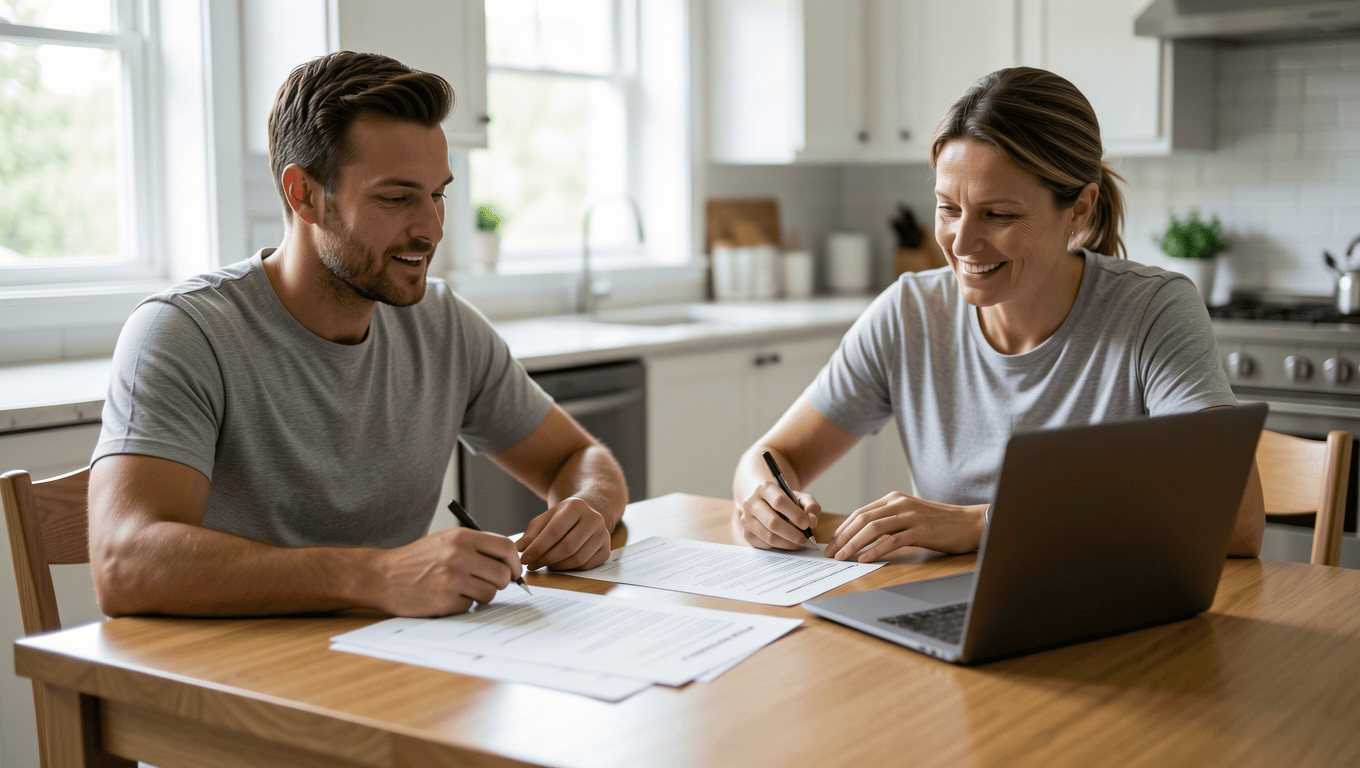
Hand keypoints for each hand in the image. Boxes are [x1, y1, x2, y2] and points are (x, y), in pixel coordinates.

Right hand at [371, 527, 520, 616]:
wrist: (382, 576)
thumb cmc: (417, 559)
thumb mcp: (446, 541)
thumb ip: (476, 547)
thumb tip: (509, 562)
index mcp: (461, 537)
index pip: (505, 547)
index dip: (514, 562)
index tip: (513, 570)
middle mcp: (458, 556)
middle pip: (502, 574)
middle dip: (501, 582)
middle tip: (489, 583)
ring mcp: (452, 579)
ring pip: (490, 592)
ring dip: (482, 595)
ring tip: (463, 589)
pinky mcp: (445, 601)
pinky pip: (470, 606)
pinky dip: (463, 604)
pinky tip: (447, 596)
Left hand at [517, 497, 611, 570]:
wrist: (586, 516)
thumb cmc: (562, 519)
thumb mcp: (545, 520)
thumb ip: (531, 534)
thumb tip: (519, 549)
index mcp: (576, 506)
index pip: (555, 531)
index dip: (538, 548)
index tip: (525, 559)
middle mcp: (594, 518)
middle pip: (567, 547)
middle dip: (547, 559)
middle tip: (533, 565)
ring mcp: (603, 534)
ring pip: (577, 559)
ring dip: (557, 566)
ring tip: (546, 564)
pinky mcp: (606, 550)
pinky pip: (586, 565)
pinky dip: (570, 568)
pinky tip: (561, 564)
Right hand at [734, 480, 820, 549]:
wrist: (765, 504)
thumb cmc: (786, 502)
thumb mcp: (800, 498)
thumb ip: (811, 506)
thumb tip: (812, 522)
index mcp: (764, 488)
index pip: (779, 501)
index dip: (795, 515)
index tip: (808, 524)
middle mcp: (751, 502)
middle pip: (773, 522)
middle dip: (793, 533)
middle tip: (806, 539)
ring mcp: (746, 519)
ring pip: (769, 537)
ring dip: (788, 543)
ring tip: (800, 543)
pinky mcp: (747, 534)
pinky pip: (765, 546)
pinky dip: (781, 548)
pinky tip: (790, 544)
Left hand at [825, 492, 985, 560]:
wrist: (970, 523)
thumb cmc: (940, 523)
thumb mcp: (911, 515)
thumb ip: (890, 520)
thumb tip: (864, 535)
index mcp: (894, 498)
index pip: (861, 512)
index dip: (843, 529)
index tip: (832, 544)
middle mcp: (900, 503)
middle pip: (862, 519)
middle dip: (843, 538)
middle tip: (831, 554)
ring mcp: (910, 516)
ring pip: (873, 529)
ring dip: (854, 544)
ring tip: (843, 558)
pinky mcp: (921, 530)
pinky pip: (892, 541)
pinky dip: (875, 550)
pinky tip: (864, 559)